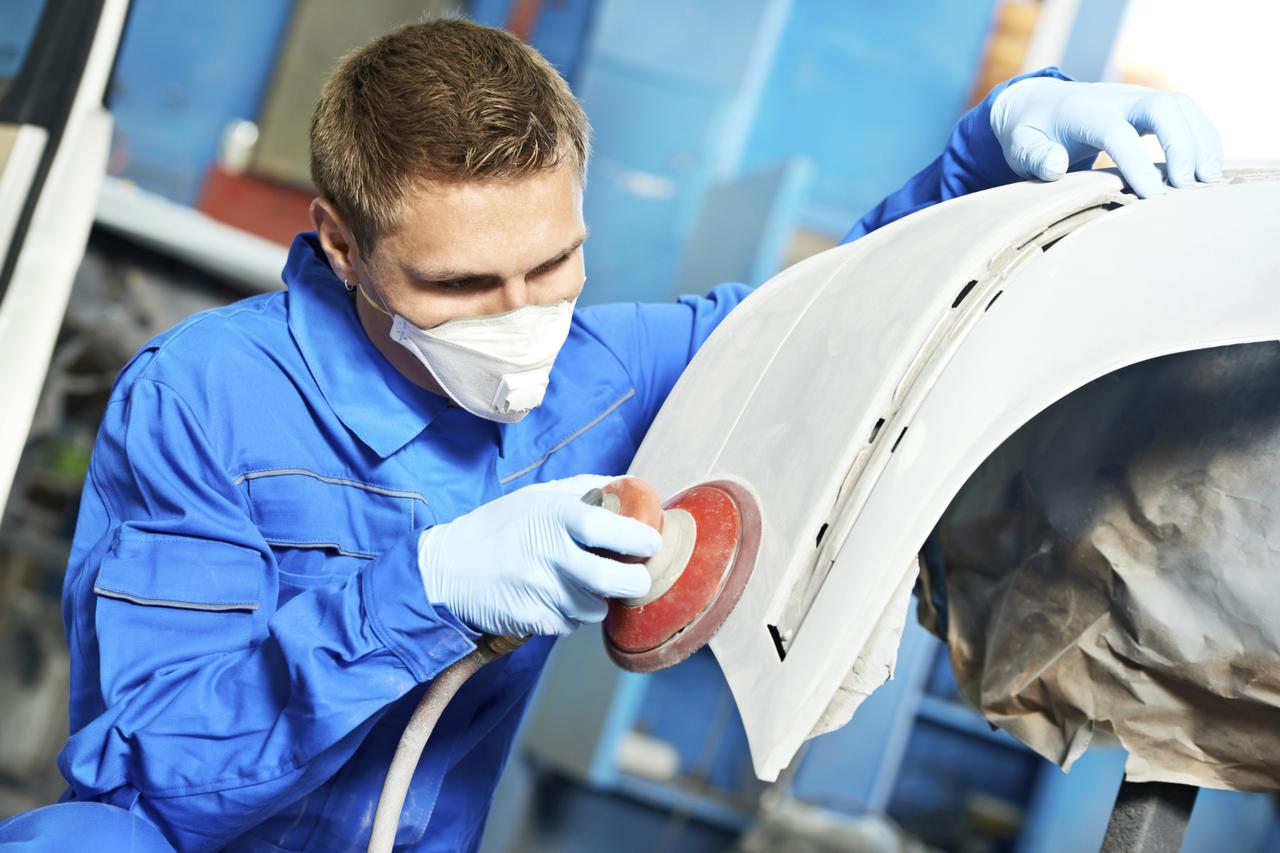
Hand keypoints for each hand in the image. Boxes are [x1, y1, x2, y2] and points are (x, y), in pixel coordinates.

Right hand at [418, 474, 658, 636]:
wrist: (448, 568)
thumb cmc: (499, 526)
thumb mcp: (536, 497)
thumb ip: (583, 490)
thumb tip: (627, 484)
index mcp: (553, 517)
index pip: (606, 527)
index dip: (637, 536)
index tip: (652, 540)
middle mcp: (549, 554)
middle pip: (611, 580)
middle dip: (635, 582)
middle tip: (637, 577)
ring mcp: (540, 590)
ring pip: (595, 608)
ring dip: (598, 601)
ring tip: (583, 585)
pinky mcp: (533, 619)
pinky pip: (570, 625)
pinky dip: (571, 615)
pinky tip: (555, 598)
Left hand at [991, 77, 1222, 198]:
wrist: (1041, 103)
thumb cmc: (1032, 132)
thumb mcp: (1020, 146)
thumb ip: (1034, 156)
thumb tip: (1056, 166)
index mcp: (1083, 111)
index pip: (1116, 131)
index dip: (1136, 162)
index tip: (1151, 196)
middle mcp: (1116, 98)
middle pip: (1162, 108)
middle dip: (1182, 144)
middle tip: (1189, 186)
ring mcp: (1138, 98)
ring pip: (1182, 107)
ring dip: (1201, 141)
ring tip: (1209, 182)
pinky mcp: (1151, 107)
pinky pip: (1187, 114)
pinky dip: (1203, 138)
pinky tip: (1208, 169)